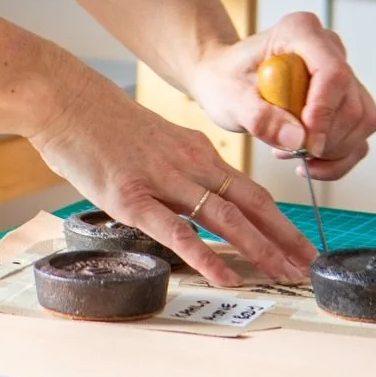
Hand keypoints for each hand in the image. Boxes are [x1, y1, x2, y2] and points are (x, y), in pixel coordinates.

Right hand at [28, 60, 314, 287]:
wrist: (66, 99)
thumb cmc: (104, 124)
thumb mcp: (156, 141)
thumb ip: (180, 168)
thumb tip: (201, 198)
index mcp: (196, 151)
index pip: (251, 191)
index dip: (282, 221)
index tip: (302, 247)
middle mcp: (189, 164)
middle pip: (250, 205)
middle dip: (284, 239)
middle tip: (310, 268)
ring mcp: (161, 181)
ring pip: (224, 218)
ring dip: (260, 250)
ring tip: (283, 276)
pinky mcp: (131, 197)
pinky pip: (176, 231)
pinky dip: (206, 257)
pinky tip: (225, 277)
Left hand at [186, 12, 375, 181]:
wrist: (226, 80)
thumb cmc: (227, 79)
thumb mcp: (230, 97)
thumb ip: (260, 117)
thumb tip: (297, 139)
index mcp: (301, 31)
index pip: (333, 72)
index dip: (324, 112)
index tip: (306, 143)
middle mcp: (329, 48)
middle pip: (351, 104)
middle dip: (324, 139)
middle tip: (288, 151)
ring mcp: (341, 74)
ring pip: (362, 121)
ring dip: (332, 150)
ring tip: (292, 152)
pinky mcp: (346, 99)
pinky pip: (360, 136)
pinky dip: (339, 158)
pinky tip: (310, 163)